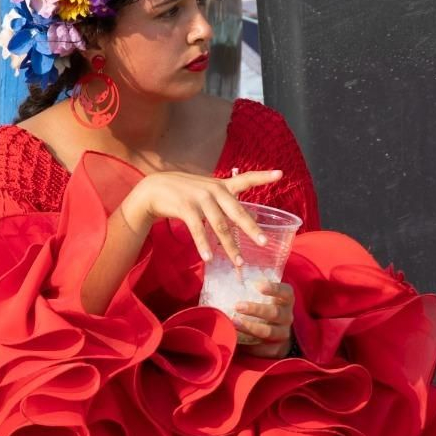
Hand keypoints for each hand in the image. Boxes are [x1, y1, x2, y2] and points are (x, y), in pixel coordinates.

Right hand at [119, 168, 283, 267]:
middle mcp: (214, 190)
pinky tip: (209, 259)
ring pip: (219, 226)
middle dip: (251, 228)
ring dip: (229, 246)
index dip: (263, 176)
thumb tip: (249, 219)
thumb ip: (227, 204)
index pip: (246, 179)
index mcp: (222, 186)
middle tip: (264, 242)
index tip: (280, 174)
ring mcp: (200, 199)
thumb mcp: (207, 193)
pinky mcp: (186, 208)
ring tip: (238, 262)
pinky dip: (203, 245)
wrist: (155, 189)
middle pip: (237, 211)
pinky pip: (198, 230)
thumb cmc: (185, 193)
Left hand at [234, 280, 294, 357]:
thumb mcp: (264, 297)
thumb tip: (228, 276)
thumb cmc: (265, 308)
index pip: (285, 292)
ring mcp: (283, 333)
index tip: (258, 286)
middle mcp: (287, 316)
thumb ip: (251, 288)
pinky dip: (250, 346)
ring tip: (234, 323)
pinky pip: (264, 349)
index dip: (274, 288)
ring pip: (268, 332)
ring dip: (250, 328)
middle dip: (256, 309)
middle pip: (274, 313)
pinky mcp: (277, 349)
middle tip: (238, 306)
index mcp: (286, 300)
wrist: (278, 333)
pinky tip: (237, 341)